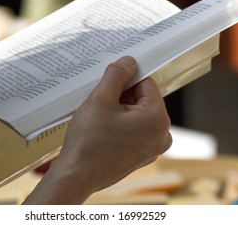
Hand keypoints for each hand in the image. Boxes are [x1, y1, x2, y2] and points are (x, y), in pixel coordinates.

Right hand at [23, 56, 171, 203]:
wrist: (76, 176)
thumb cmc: (88, 141)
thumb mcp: (101, 98)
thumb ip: (117, 74)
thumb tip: (129, 61)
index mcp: (157, 119)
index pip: (146, 83)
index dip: (126, 78)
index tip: (109, 82)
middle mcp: (161, 135)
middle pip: (143, 99)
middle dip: (122, 95)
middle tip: (100, 102)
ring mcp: (152, 148)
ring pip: (137, 114)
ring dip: (119, 110)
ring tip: (100, 118)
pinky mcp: (141, 156)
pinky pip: (134, 130)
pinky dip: (120, 124)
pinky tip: (103, 130)